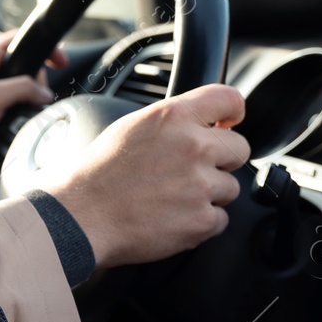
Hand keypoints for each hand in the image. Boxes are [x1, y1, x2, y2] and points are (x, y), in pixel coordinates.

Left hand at [0, 30, 64, 180]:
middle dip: (35, 83)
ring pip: (18, 93)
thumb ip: (22, 89)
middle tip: (35, 97)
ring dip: (25, 103)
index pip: (18, 41)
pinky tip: (14, 126)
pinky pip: (10, 111)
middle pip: (23, 69)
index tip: (59, 60)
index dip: (41, 49)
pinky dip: (16, 117)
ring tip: (19, 114)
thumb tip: (44, 91)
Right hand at [45, 84, 250, 270]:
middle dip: (220, 161)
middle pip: (240, 148)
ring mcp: (201, 184)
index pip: (229, 99)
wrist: (81, 216)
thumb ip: (171, 122)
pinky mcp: (202, 219)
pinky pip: (220, 219)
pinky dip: (201, 223)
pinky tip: (172, 217)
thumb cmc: (98, 174)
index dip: (233, 112)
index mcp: (174, 117)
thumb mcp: (131, 127)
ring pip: (230, 187)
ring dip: (209, 195)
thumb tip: (199, 123)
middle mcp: (193, 146)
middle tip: (189, 172)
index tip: (229, 123)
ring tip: (172, 198)